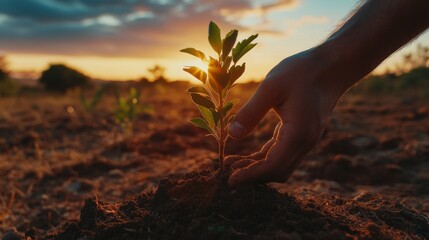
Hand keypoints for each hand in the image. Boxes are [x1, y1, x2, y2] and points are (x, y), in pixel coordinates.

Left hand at [226, 48, 345, 186]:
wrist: (331, 66)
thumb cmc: (301, 72)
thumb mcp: (271, 88)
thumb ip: (251, 112)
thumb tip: (231, 135)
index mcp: (298, 134)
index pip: (272, 167)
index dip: (250, 176)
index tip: (230, 180)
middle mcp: (305, 143)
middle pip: (277, 172)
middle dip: (252, 176)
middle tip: (228, 174)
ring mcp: (305, 140)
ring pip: (280, 165)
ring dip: (258, 168)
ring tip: (233, 165)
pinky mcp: (302, 134)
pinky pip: (282, 153)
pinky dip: (265, 158)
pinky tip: (248, 156)